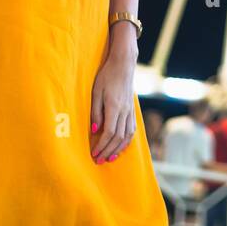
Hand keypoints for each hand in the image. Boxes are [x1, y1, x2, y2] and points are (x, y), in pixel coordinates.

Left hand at [90, 46, 138, 163]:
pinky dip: (126, 141)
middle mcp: (125, 111)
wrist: (123, 65)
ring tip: (110, 158)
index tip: (93, 154)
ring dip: (118, 149)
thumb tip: (94, 130)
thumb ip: (95, 112)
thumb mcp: (96, 92)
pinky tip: (120, 146)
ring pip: (127, 136)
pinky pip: (132, 130)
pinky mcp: (132, 110)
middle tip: (99, 161)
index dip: (101, 146)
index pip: (109, 133)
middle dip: (108, 151)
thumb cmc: (106, 76)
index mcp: (115, 107)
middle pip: (118, 138)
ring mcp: (130, 111)